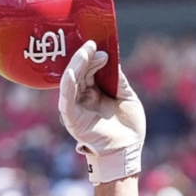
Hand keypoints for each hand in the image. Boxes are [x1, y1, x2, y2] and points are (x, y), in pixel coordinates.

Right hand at [59, 40, 145, 183]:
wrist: (128, 150)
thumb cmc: (129, 127)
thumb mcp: (127, 96)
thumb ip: (118, 79)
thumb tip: (111, 58)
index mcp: (95, 92)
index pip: (89, 70)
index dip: (93, 57)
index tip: (101, 47)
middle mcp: (83, 97)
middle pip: (79, 72)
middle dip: (86, 57)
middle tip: (93, 45)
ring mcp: (76, 106)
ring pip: (71, 80)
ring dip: (77, 64)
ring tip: (86, 51)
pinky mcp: (71, 116)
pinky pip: (66, 97)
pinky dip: (68, 82)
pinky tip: (73, 70)